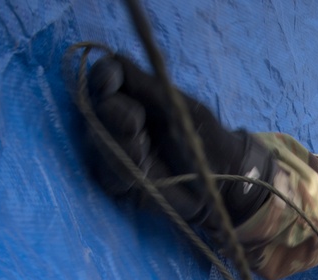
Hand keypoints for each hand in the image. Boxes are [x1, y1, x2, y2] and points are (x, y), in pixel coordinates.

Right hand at [84, 53, 273, 226]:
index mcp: (134, 96)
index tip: (111, 83)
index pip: (106, 77)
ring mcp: (116, 151)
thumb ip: (148, 87)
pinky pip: (106, 175)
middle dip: (113, 114)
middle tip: (136, 126)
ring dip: (116, 146)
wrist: (221, 180)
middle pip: (97, 108)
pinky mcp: (119, 182)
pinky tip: (140, 172)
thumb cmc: (205, 138)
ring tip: (142, 153)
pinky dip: (120, 172)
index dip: (103, 77)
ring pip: (96, 141)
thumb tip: (115, 60)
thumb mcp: (180, 108)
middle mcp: (118, 121)